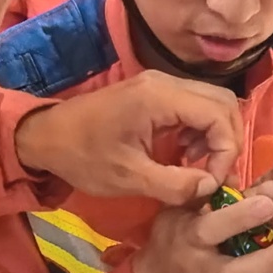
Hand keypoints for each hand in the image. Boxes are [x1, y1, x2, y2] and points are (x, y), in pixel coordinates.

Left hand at [15, 71, 242, 205]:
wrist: (45, 137)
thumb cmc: (82, 156)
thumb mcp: (127, 177)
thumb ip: (174, 185)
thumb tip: (210, 189)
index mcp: (159, 98)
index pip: (218, 115)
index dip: (225, 151)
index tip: (212, 182)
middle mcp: (165, 83)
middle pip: (223, 103)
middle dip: (227, 141)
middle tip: (214, 174)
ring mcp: (161, 85)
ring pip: (212, 103)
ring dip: (216, 136)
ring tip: (199, 167)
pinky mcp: (156, 93)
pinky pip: (195, 106)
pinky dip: (201, 131)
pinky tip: (186, 155)